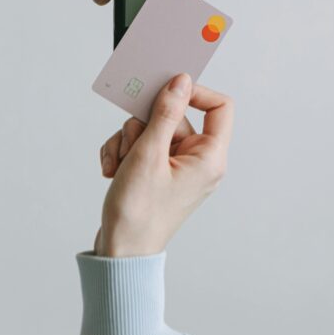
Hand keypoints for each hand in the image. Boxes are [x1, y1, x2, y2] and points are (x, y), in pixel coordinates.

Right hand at [94, 74, 233, 256]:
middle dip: (143, 127)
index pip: (220, 107)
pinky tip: (113, 171)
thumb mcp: (149, 155)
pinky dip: (123, 154)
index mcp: (210, 157)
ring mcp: (178, 167)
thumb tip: (181, 81)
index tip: (167, 89)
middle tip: (131, 148)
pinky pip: (142, 145)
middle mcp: (199, 161)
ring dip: (128, 142)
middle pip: (174, 116)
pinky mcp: (159, 172)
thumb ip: (164, 113)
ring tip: (120, 167)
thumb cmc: (138, 213)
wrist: (119, 253)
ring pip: (152, 129)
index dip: (195, 92)